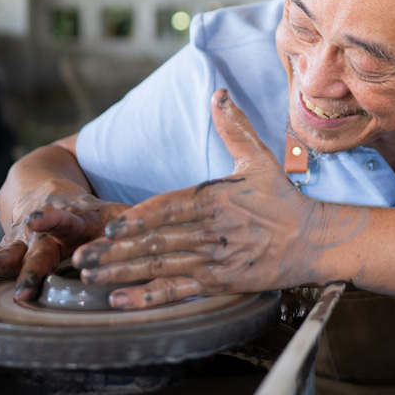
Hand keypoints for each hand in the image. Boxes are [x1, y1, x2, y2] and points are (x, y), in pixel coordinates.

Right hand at [0, 189, 129, 302]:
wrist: (47, 188)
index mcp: (76, 220)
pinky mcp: (3, 250)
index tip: (46, 220)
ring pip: (5, 253)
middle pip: (38, 250)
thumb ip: (137, 224)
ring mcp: (20, 241)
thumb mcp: (114, 213)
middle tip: (27, 285)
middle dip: (31, 267)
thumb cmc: (90, 211)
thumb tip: (179, 237)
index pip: (70, 220)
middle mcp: (44, 231)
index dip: (60, 221)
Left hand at [71, 89, 339, 308]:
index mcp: (216, 200)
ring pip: (161, 268)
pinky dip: (148, 297)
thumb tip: (219, 94)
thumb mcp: (258, 160)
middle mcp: (213, 231)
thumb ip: (233, 128)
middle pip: (156, 243)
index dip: (138, 220)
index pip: (169, 209)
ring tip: (90, 277)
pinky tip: (121, 300)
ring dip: (122, 273)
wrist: (314, 241)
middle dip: (114, 252)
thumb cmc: (283, 200)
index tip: (111, 228)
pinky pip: (178, 291)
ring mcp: (215, 260)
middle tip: (80, 256)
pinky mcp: (220, 283)